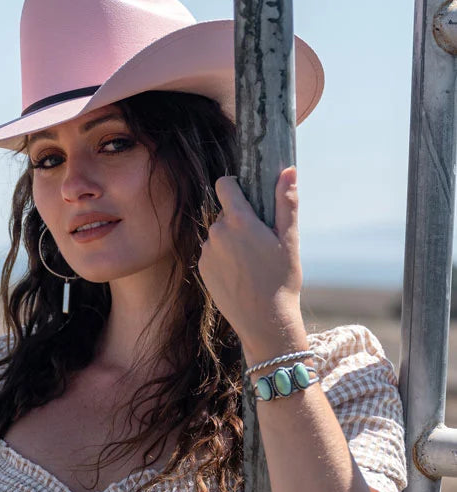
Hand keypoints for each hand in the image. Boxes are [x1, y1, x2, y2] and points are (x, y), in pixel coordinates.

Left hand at [196, 166, 307, 362]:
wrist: (264, 321)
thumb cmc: (281, 279)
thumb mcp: (289, 239)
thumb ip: (286, 202)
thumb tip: (288, 170)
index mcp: (239, 221)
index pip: (225, 185)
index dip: (235, 186)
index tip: (246, 196)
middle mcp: (217, 233)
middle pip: (225, 213)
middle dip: (239, 219)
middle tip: (260, 241)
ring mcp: (207, 252)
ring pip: (218, 234)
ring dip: (230, 240)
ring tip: (251, 262)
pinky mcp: (202, 269)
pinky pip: (211, 253)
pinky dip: (223, 257)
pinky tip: (240, 274)